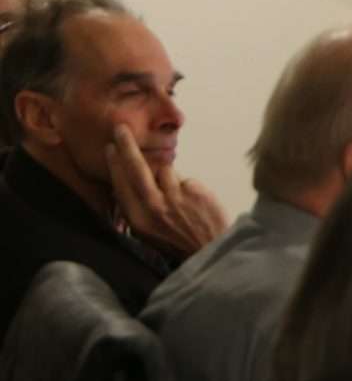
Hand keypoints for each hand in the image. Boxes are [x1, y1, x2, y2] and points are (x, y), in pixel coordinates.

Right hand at [108, 125, 226, 255]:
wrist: (211, 250)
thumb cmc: (178, 240)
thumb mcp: (147, 231)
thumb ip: (137, 206)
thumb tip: (128, 177)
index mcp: (139, 219)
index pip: (121, 183)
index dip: (115, 164)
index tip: (111, 148)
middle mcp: (155, 207)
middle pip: (136, 168)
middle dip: (127, 146)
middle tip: (121, 129)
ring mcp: (177, 198)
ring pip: (165, 170)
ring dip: (169, 178)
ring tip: (180, 200)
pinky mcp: (196, 192)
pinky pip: (185, 179)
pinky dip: (188, 187)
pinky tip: (194, 203)